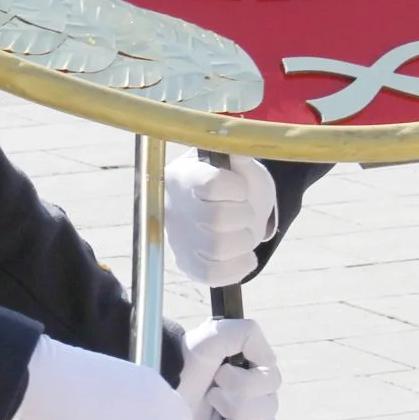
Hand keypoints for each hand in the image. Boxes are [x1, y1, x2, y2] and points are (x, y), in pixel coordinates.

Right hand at [165, 151, 277, 285]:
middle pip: (217, 219)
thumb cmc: (234, 180)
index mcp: (182, 175)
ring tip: (244, 231)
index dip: (236, 188)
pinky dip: (238, 266)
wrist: (227, 205)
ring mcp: (177, 238)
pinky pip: (212, 275)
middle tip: (245, 211)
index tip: (240, 188)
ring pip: (218, 249)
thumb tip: (238, 144)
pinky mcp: (186, 264)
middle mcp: (172, 207)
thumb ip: (239, 153)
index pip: (212, 184)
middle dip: (244, 215)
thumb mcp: (239, 162)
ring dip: (244, 241)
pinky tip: (245, 255)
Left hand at [178, 318, 281, 419]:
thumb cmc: (188, 355)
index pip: (271, 383)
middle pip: (268, 410)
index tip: (220, 374)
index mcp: (255, 368)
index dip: (246, 383)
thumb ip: (247, 333)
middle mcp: (255, 392)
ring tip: (215, 416)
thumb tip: (270, 360)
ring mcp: (245, 416)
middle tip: (211, 394)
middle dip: (235, 403)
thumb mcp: (215, 333)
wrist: (165, 382)